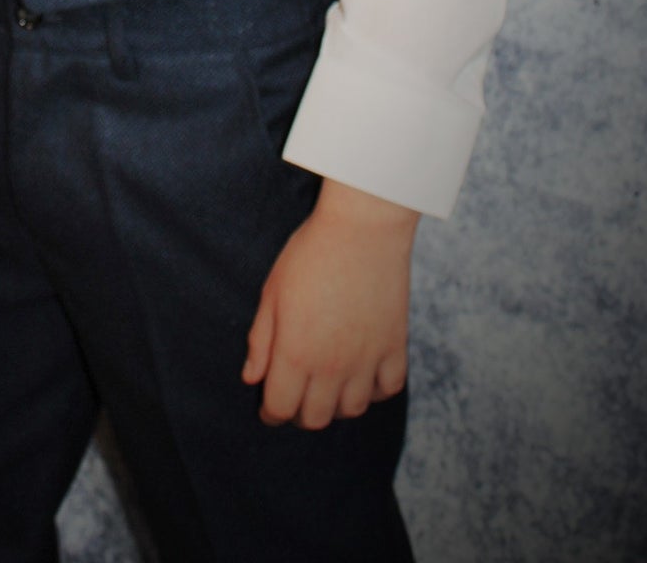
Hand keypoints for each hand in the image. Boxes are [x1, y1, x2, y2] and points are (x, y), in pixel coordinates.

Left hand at [241, 178, 417, 429]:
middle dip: (300, 413)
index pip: (281, 408)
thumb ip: (261, 340)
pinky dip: (376, 391)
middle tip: (295, 397)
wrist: (361, 228)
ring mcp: (367, 359)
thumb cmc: (310, 254)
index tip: (268, 407)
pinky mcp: (394, 346)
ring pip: (352, 409)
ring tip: (328, 387)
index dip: (270, 413)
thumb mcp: (272, 292)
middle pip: (316, 418)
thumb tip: (252, 378)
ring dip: (337, 405)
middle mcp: (332, 366)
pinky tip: (363, 376)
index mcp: (296, 353)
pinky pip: (388, 389)